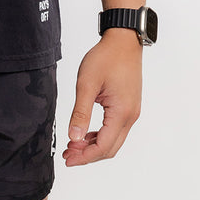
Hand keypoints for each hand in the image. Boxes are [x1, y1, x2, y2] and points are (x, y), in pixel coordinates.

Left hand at [63, 31, 141, 165]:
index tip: (68, 159)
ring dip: (93, 145)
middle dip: (88, 155)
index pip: (103, 147)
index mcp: (121, 113)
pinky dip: (100, 135)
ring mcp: (131, 111)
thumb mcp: (87, 83)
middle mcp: (130, 116)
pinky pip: (115, 129)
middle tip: (67, 154)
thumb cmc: (106, 57)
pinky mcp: (128, 106)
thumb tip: (74, 137)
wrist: (124, 40)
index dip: (85, 157)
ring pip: (113, 140)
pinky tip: (85, 133)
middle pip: (110, 148)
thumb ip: (80, 112)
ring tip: (73, 144)